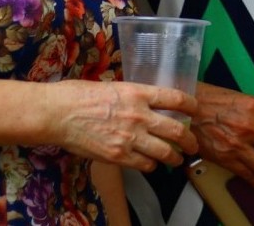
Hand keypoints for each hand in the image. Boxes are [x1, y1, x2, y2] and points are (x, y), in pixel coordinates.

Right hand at [45, 80, 198, 173]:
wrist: (58, 114)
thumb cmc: (79, 95)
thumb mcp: (113, 86)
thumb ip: (133, 95)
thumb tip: (145, 101)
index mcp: (138, 93)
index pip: (176, 98)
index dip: (191, 105)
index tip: (196, 110)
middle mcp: (139, 115)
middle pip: (176, 130)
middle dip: (189, 140)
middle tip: (193, 144)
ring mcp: (130, 137)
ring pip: (164, 152)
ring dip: (174, 157)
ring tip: (176, 159)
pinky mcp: (118, 156)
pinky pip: (145, 164)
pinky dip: (151, 165)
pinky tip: (150, 164)